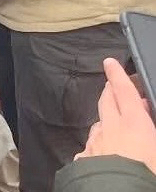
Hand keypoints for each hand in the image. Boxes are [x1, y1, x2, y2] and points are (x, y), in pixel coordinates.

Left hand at [76, 58, 155, 175]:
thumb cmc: (149, 171)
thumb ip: (151, 128)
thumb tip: (144, 110)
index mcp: (133, 123)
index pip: (123, 92)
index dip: (117, 76)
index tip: (109, 62)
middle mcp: (110, 128)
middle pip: (106, 102)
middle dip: (109, 91)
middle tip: (111, 87)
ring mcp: (95, 143)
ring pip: (98, 124)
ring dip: (104, 120)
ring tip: (111, 122)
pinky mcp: (85, 158)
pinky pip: (90, 147)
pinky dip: (97, 145)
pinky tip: (100, 150)